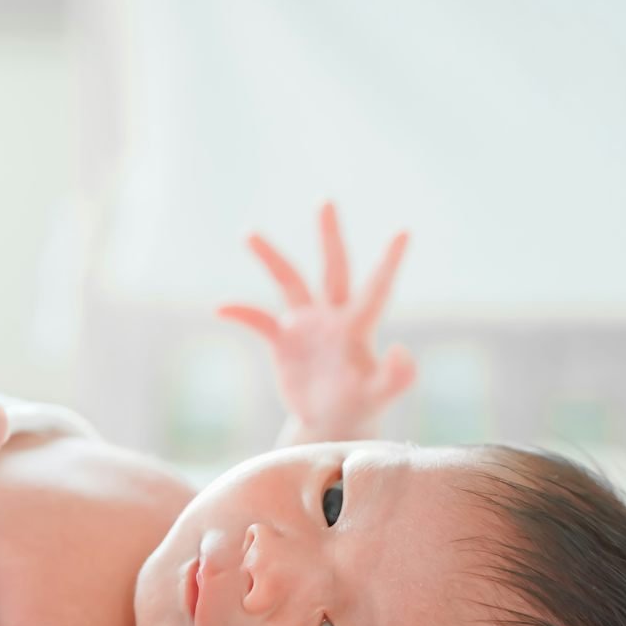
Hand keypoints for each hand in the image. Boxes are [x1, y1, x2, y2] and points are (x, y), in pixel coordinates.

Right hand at [218, 201, 415, 442]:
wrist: (332, 424)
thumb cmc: (361, 408)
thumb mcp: (379, 396)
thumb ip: (397, 377)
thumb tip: (401, 350)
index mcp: (359, 326)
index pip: (376, 287)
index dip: (390, 261)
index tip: (405, 231)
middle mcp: (333, 316)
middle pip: (332, 267)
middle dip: (329, 235)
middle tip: (326, 201)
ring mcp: (307, 325)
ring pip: (289, 281)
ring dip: (270, 257)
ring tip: (249, 233)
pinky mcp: (283, 340)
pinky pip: (258, 320)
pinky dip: (241, 312)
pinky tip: (220, 308)